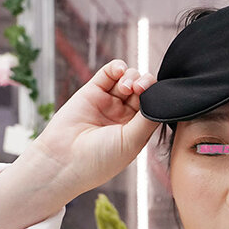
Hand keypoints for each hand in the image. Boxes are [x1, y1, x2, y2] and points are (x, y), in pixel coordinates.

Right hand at [28, 59, 159, 202]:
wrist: (65, 161)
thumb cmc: (100, 159)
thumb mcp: (132, 141)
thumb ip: (148, 118)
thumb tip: (163, 99)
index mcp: (137, 130)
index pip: (154, 105)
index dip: (156, 96)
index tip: (155, 96)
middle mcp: (124, 116)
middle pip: (143, 90)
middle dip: (145, 84)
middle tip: (139, 89)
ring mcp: (108, 103)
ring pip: (128, 79)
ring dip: (132, 77)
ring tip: (126, 87)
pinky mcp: (92, 92)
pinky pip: (108, 73)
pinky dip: (117, 67)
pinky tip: (119, 70)